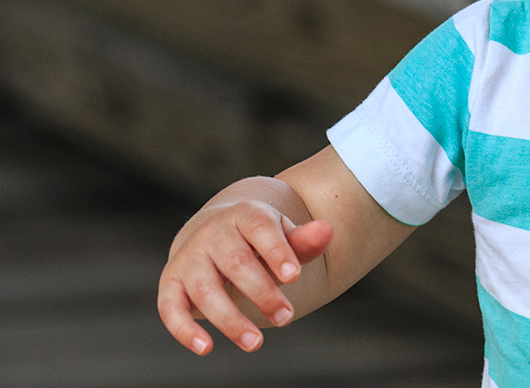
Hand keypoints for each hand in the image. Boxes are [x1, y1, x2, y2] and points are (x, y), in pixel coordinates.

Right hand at [157, 199, 332, 354]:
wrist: (217, 233)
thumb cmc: (260, 240)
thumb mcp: (283, 234)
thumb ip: (303, 239)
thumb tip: (327, 231)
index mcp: (244, 215)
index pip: (260, 229)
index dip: (277, 251)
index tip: (295, 277)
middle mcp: (212, 234)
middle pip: (235, 263)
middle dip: (262, 293)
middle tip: (287, 317)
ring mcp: (189, 258)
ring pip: (206, 289)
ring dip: (230, 319)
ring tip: (255, 343)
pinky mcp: (171, 284)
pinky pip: (170, 307)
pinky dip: (185, 329)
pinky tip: (206, 347)